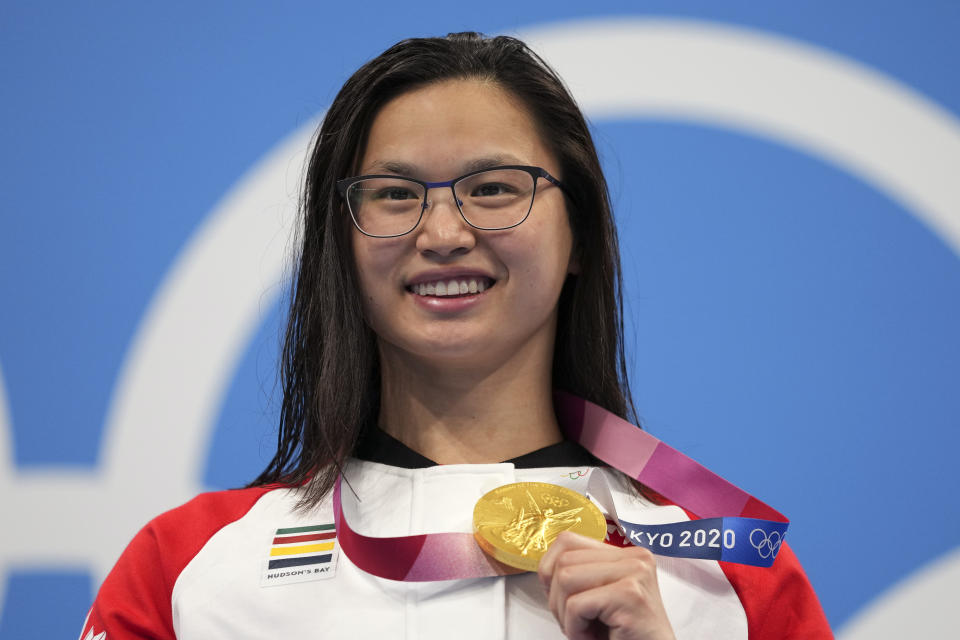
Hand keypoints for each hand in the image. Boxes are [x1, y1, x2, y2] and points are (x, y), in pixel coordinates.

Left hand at [538, 531, 675, 639]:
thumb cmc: (624, 635)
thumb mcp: (599, 596)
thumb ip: (580, 574)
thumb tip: (544, 568)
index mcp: (626, 553)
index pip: (567, 541)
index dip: (550, 570)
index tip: (559, 598)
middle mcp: (635, 557)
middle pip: (564, 561)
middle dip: (556, 598)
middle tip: (575, 623)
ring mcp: (634, 573)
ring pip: (566, 579)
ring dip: (565, 614)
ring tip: (585, 630)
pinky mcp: (630, 595)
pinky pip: (577, 605)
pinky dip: (575, 628)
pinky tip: (592, 637)